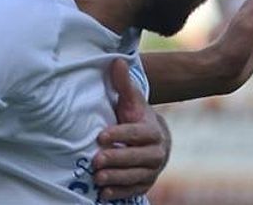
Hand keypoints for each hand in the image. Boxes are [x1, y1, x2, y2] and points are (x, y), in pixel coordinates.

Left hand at [93, 59, 169, 201]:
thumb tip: (117, 61)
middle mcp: (156, 152)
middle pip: (138, 157)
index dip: (120, 134)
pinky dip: (120, 192)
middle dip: (117, 159)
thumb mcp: (131, 100)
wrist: (152, 139)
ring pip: (136, 176)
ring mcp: (152, 170)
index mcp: (152, 130)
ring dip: (117, 178)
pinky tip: (103, 194)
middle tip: (96, 160)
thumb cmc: (135, 116)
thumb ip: (123, 84)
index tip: (101, 136)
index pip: (137, 133)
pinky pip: (134, 189)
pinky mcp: (145, 183)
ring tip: (97, 178)